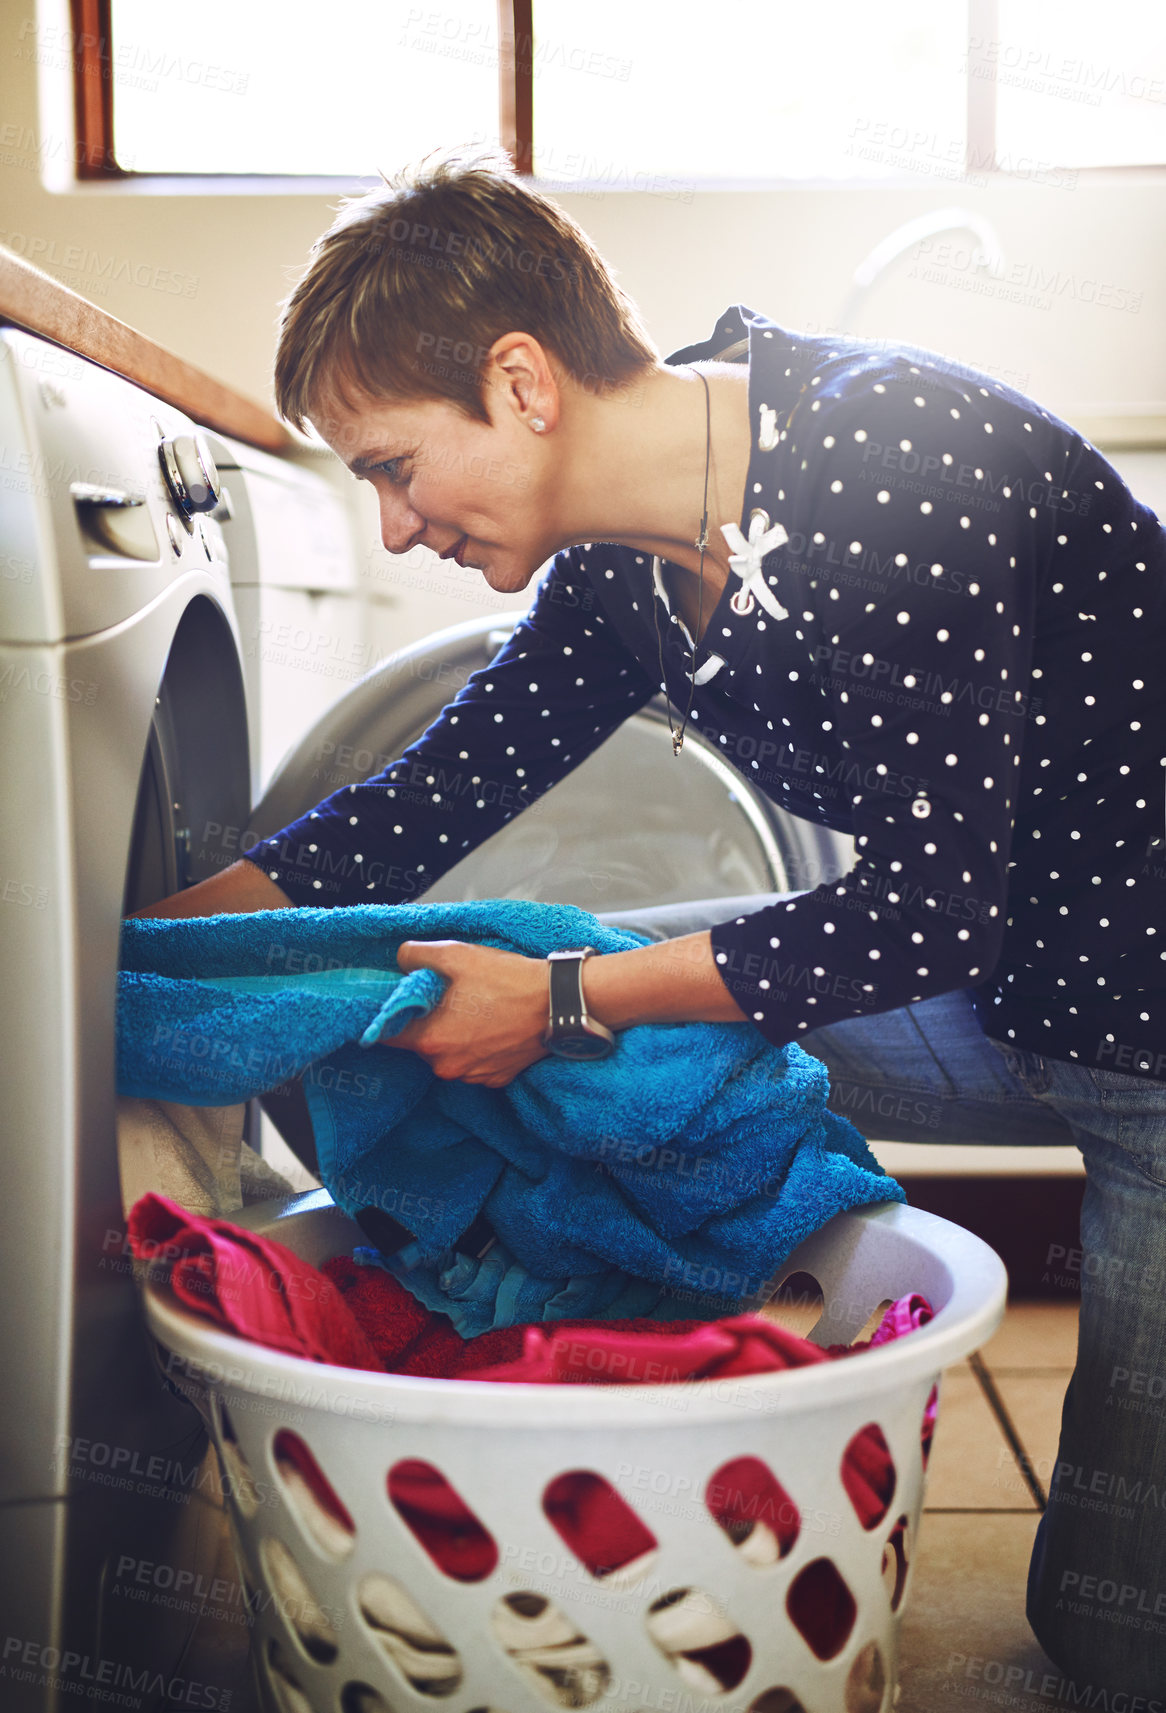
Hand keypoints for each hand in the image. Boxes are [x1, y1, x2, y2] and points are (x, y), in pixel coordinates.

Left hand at [389, 940, 550, 1087]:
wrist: (559, 1002)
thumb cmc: (508, 980)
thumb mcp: (455, 954)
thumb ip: (415, 955)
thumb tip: (400, 961)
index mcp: (431, 1040)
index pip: (388, 1034)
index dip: (392, 1013)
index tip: (404, 999)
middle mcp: (447, 1066)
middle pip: (421, 1043)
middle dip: (430, 1021)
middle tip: (451, 996)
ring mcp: (473, 1076)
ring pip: (448, 1054)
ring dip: (455, 1035)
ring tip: (478, 1009)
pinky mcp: (496, 1079)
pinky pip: (474, 1063)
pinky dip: (478, 1047)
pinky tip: (494, 1025)